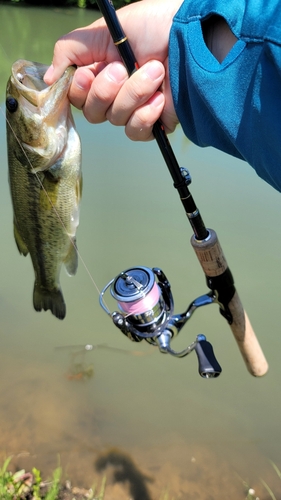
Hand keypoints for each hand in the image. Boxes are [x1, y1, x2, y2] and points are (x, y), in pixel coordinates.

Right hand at [44, 0, 182, 140]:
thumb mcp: (104, 30)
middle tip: (124, 68)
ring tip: (154, 71)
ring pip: (116, 120)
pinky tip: (161, 96)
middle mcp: (114, 93)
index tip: (92, 72)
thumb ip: (70, 50)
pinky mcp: (153, 123)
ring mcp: (134, 109)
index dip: (80, 90)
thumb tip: (47, 80)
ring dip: (134, 93)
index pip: (76, 96)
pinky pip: (136, 131)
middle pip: (92, 112)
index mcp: (100, 72)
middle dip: (107, 90)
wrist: (191, 39)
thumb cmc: (153, 26)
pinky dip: (147, 113)